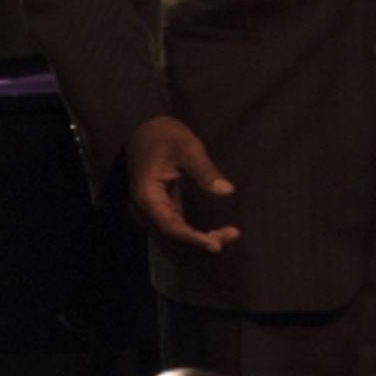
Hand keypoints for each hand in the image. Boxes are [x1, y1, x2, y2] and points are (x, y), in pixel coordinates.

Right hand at [125, 114, 239, 252]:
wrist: (143, 130)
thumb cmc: (164, 135)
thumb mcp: (187, 147)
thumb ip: (205, 170)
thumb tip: (227, 191)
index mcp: (146, 196)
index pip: (170, 226)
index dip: (193, 238)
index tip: (216, 245)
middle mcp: (144, 209)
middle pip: (173, 235)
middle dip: (201, 241)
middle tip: (232, 235)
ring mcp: (150, 210)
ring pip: (174, 234)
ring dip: (198, 239)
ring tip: (228, 235)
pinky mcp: (159, 208)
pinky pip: (175, 226)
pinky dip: (193, 232)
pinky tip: (214, 232)